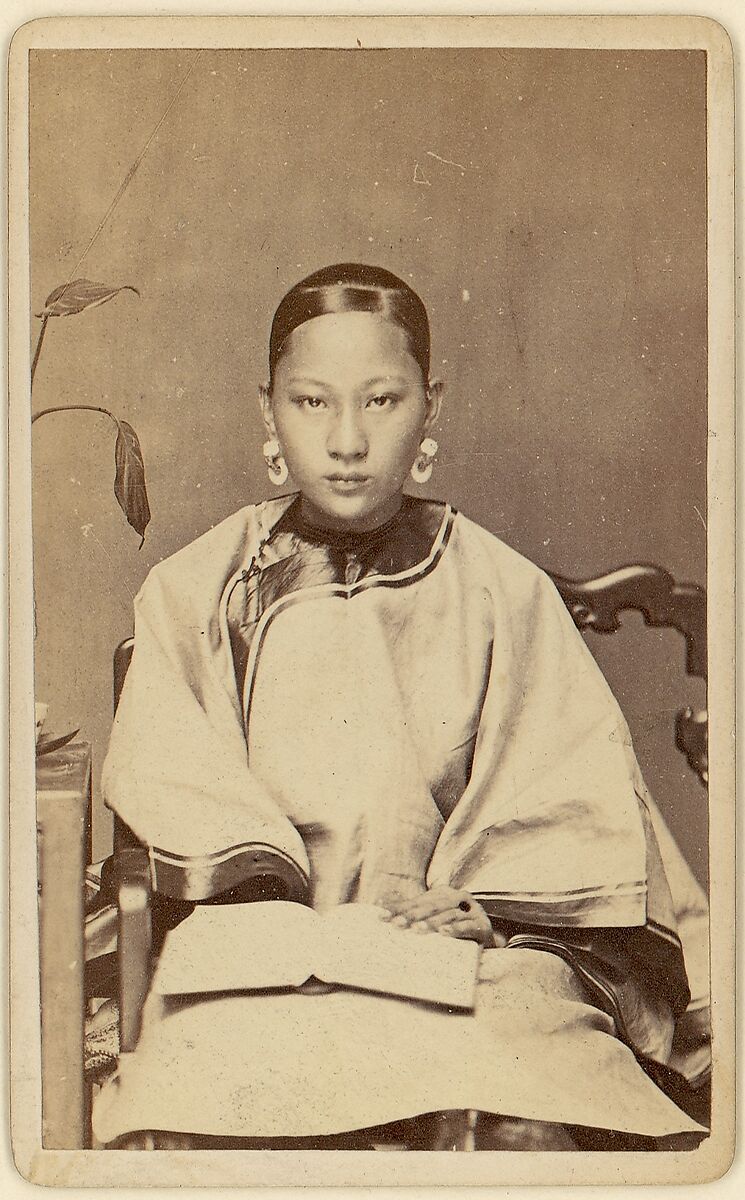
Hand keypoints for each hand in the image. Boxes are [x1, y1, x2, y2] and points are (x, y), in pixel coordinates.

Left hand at [380, 887, 504, 948]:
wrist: (486, 939)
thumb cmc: (454, 929)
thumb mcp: (435, 920)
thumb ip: (416, 916)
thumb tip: (383, 913)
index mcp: (443, 894)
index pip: (418, 901)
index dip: (400, 908)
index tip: (382, 916)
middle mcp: (458, 897)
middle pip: (432, 906)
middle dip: (412, 915)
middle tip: (396, 925)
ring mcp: (472, 910)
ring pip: (449, 914)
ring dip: (432, 923)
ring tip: (416, 930)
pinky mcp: (482, 925)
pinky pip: (468, 926)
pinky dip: (455, 929)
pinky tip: (443, 934)